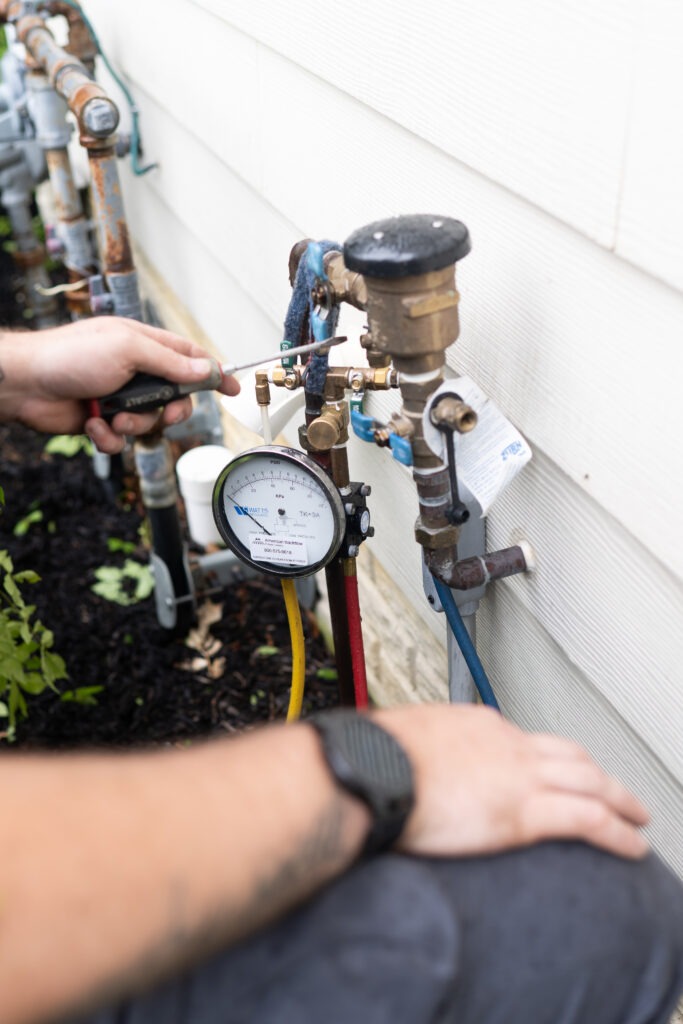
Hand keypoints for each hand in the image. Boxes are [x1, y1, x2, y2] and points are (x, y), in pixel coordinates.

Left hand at [1, 318, 239, 451]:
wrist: (26, 385)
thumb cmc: (68, 356)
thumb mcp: (128, 349)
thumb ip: (171, 361)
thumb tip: (206, 367)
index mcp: (144, 345)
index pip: (190, 358)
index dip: (213, 373)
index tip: (233, 389)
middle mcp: (134, 372)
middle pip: (175, 398)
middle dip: (170, 411)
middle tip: (163, 412)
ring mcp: (119, 398)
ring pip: (150, 424)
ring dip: (135, 425)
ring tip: (113, 416)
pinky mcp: (103, 422)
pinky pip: (123, 441)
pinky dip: (110, 438)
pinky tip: (94, 425)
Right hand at [373, 704, 649, 859]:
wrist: (370, 768)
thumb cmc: (371, 757)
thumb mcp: (394, 740)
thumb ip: (407, 749)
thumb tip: (392, 760)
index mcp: (476, 726)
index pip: (525, 740)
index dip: (547, 759)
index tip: (552, 773)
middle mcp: (506, 744)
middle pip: (570, 755)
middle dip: (598, 773)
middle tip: (615, 788)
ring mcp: (518, 776)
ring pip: (591, 783)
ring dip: (621, 801)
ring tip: (637, 817)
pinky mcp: (523, 813)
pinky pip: (588, 821)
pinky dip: (617, 834)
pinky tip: (632, 846)